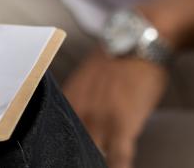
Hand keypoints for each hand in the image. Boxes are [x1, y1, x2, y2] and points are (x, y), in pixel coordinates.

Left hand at [64, 49, 167, 167]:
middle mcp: (78, 112)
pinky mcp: (122, 125)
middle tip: (79, 159)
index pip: (54, 136)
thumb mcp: (87, 79)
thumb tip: (79, 122)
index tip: (60, 155)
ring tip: (95, 164)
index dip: (59, 148)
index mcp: (66, 102)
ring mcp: (99, 120)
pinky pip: (118, 158)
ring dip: (93, 162)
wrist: (138, 39)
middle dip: (74, 158)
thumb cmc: (117, 59)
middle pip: (70, 148)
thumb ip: (80, 102)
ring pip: (91, 156)